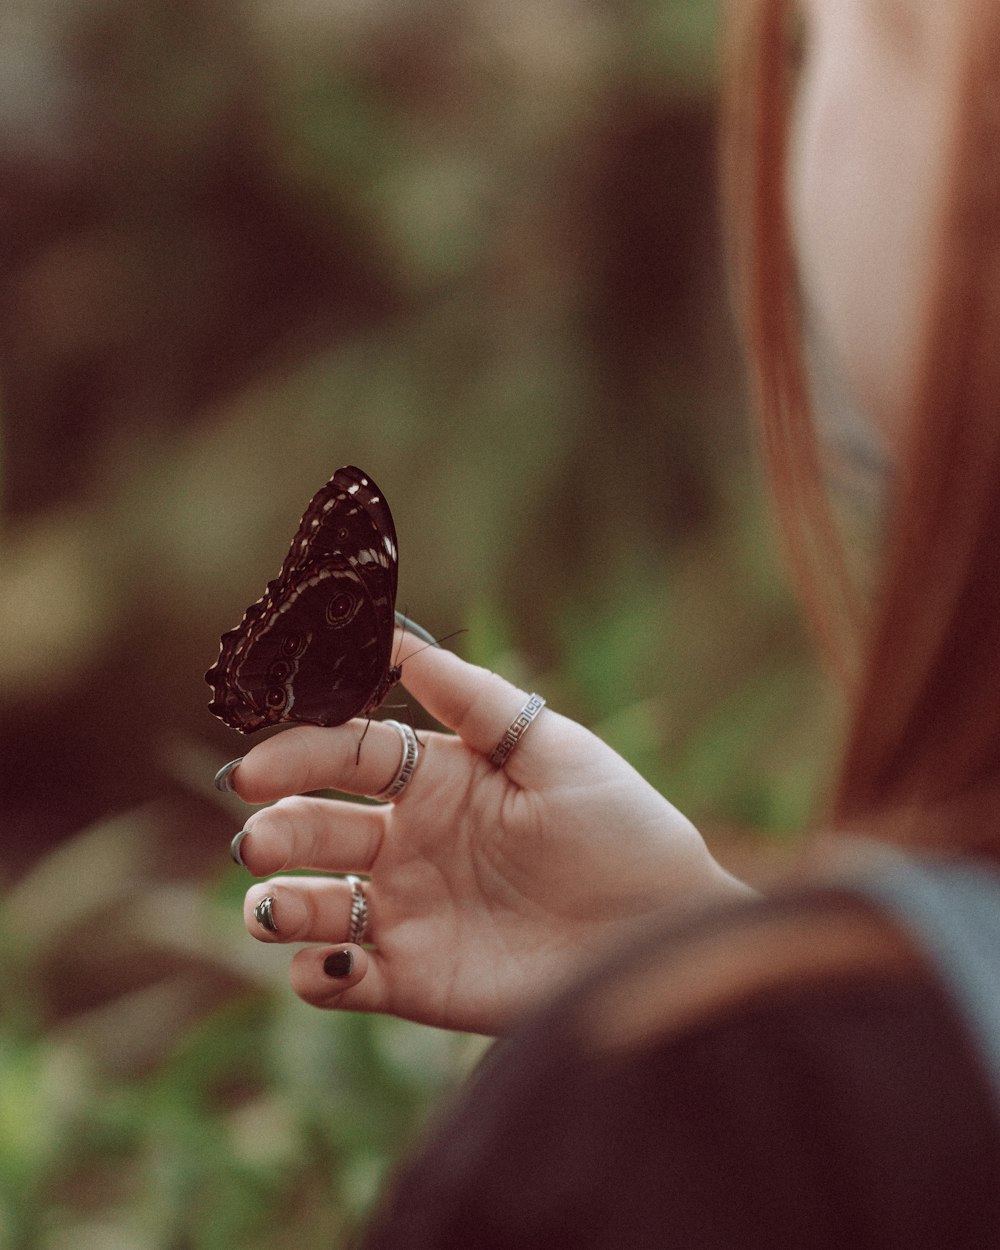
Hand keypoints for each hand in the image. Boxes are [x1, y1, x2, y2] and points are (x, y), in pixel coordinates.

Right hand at [222, 634, 750, 1034]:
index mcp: (436, 779)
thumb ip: (474, 701)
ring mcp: (407, 912)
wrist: (664, 932)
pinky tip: (329, 965)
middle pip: (314, 827)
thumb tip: (399, 638)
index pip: (346, 755)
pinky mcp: (413, 981)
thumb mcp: (555, 750)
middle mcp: (408, 842)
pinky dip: (314, 976)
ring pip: (311, 903)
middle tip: (259, 841)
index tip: (254, 768)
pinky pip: (339, 981)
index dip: (296, 756)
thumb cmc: (621, 828)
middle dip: (276, 831)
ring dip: (276, 904)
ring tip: (271, 907)